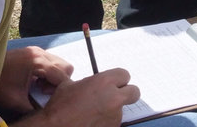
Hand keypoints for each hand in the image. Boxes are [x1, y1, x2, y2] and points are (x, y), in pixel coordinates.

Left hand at [0, 46, 72, 113]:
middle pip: (65, 66)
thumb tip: (47, 114)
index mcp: (37, 61)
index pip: (62, 74)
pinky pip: (50, 62)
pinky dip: (49, 73)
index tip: (46, 97)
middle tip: (43, 91)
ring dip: (54, 77)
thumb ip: (35, 108)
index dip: (59, 89)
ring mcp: (37, 50)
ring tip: (40, 87)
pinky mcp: (33, 52)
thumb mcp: (16, 101)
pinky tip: (36, 81)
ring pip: (59, 63)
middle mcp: (39, 52)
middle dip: (59, 81)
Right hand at [16, 69, 139, 126]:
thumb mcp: (71, 84)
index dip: (118, 78)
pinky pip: (114, 121)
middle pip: (134, 92)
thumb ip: (90, 82)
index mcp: (104, 82)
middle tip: (116, 94)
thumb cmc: (61, 106)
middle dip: (127, 92)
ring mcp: (114, 116)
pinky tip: (94, 119)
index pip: (124, 74)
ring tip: (95, 110)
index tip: (114, 81)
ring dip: (113, 108)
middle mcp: (113, 98)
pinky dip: (107, 120)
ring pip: (122, 108)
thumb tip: (96, 84)